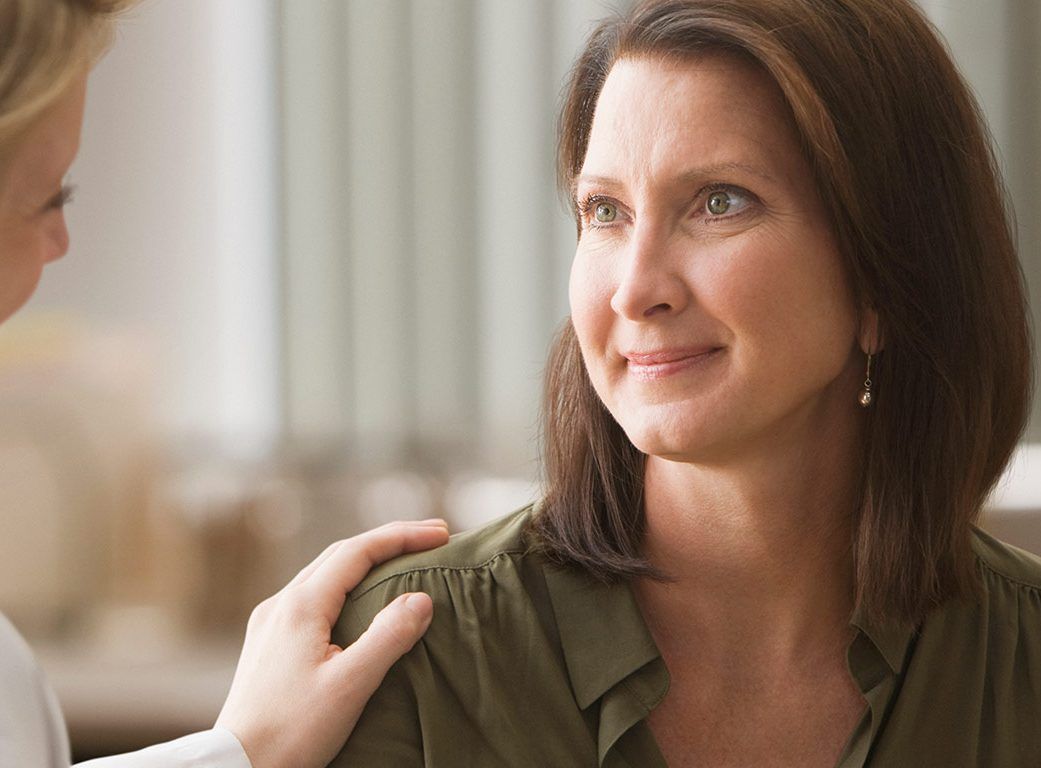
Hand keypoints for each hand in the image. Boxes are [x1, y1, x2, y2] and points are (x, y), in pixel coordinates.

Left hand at [215, 519, 449, 767]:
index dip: (402, 536)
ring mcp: (269, 623)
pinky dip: (346, 585)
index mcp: (301, 606)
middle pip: (340, 555)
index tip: (442, 533)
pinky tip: (360, 601)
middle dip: (387, 541)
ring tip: (403, 561)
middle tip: (431, 538)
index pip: (358, 551)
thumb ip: (388, 637)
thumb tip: (422, 598)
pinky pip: (312, 597)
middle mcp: (280, 604)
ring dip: (366, 561)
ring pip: (324, 574)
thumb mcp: (350, 685)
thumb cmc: (292, 731)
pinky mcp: (266, 643)